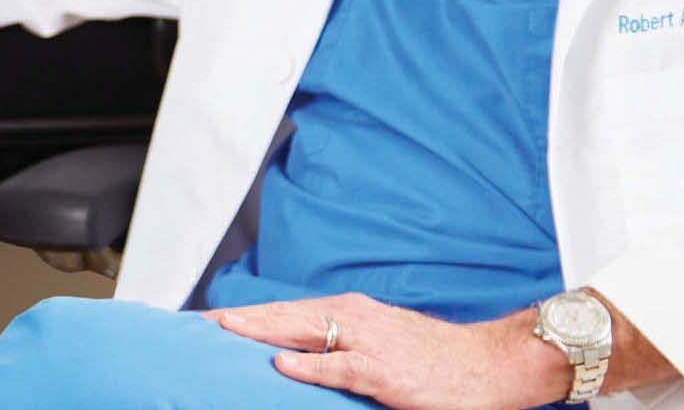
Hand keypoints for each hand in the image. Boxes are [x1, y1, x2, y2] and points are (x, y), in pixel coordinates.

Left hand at [206, 293, 567, 409]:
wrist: (487, 364)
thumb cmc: (432, 360)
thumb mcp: (379, 345)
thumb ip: (339, 347)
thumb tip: (296, 357)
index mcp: (349, 312)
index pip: (285, 311)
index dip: (245, 314)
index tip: (205, 320)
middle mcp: (354, 318)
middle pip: (284, 315)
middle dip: (240, 319)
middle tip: (196, 323)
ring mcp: (369, 343)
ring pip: (304, 331)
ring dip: (262, 330)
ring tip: (224, 330)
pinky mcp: (386, 371)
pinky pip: (341, 367)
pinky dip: (311, 365)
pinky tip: (283, 364)